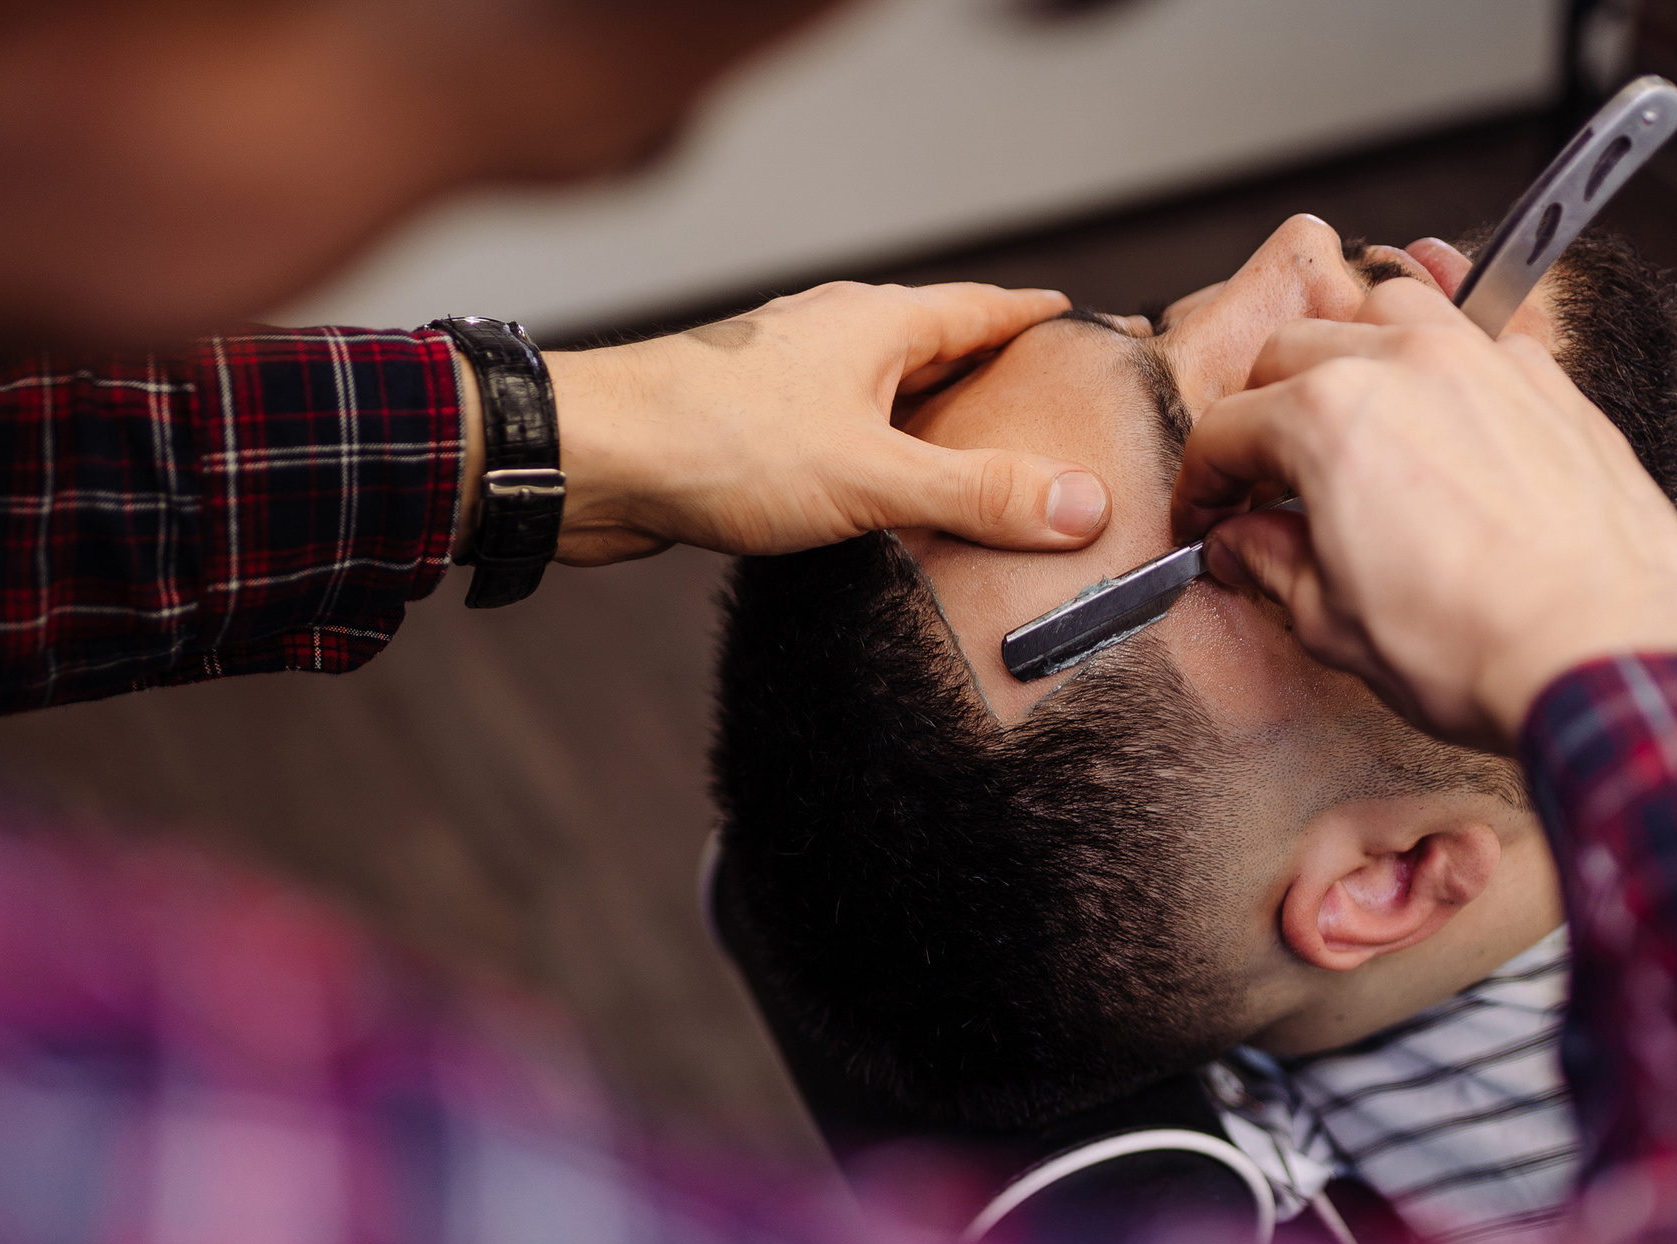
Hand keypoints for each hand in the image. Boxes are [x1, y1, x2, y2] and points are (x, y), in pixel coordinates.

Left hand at [529, 282, 1111, 565]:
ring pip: (878, 393)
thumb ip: (978, 493)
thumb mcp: (874, 476)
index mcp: (876, 324)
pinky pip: (834, 436)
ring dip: (924, 422)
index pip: (980, 307)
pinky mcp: (748, 429)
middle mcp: (832, 337)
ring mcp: (786, 381)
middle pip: (932, 347)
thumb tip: (1083, 503)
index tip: (1076, 318)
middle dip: (986, 373)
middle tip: (1042, 406)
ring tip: (971, 463)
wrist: (593, 458)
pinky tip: (875, 500)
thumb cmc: (721, 442)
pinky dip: (872, 460)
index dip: (1032, 315)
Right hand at [1173, 279, 1676, 751]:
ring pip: (1385, 308)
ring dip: (1349, 351)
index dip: (1202, 484)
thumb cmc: (1479, 643)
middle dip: (1261, 413)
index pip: (1226, 430)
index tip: (1209, 517)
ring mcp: (1482, 363)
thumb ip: (1274, 566)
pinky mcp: (1548, 383)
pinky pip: (1478, 333)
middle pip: (1291, 352)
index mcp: (1326, 419)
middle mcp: (1403, 367)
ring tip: (1347, 412)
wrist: (1602, 652)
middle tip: (1263, 478)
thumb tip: (1245, 547)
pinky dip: (1441, 357)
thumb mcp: (1333, 623)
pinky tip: (1438, 402)